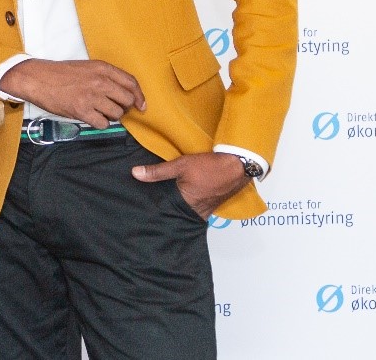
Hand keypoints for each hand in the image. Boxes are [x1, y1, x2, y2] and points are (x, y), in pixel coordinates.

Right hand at [0, 59, 145, 126]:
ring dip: (111, 116)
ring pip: (116, 114)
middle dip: (123, 107)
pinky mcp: (82, 111)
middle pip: (127, 100)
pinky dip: (99, 123)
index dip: (139, 96)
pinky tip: (91, 117)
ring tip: (98, 111)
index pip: (131, 83)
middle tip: (114, 108)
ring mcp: (91, 97)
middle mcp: (100, 82)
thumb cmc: (61, 74)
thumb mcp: (87, 67)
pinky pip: (103, 123)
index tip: (141, 105)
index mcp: (102, 68)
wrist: (38, 79)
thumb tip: (124, 93)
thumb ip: (106, 76)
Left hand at [132, 152, 248, 219]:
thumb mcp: (180, 165)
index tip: (146, 206)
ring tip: (170, 198)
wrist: (240, 164)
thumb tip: (135, 173)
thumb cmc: (210, 165)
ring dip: (182, 204)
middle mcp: (198, 210)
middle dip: (169, 207)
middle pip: (178, 211)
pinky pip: (200, 204)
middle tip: (154, 203)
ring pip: (189, 208)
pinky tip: (189, 193)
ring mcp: (208, 208)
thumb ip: (157, 171)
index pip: (167, 211)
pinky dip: (194, 200)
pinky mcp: (216, 202)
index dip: (158, 207)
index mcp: (187, 203)